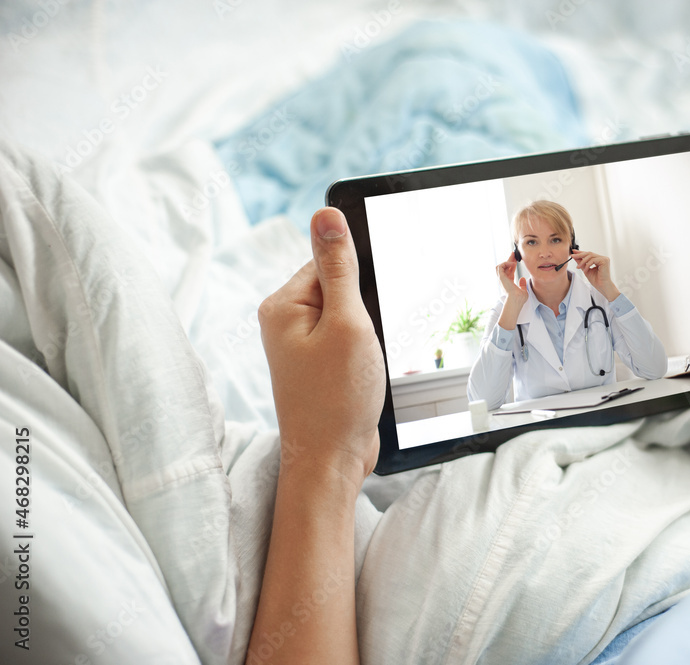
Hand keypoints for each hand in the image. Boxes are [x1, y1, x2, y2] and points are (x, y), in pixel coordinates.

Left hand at [258, 207, 384, 493]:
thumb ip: (339, 267)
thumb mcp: (347, 323)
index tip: (367, 311)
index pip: (329, 261)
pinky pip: (349, 339)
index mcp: (283, 304)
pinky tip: (367, 374)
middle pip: (340, 287)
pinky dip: (366, 351)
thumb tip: (326, 214)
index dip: (359, 282)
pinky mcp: (318, 364)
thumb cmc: (336, 398)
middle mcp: (286, 321)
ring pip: (350, 316)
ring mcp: (302, 345)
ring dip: (369, 334)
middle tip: (366, 344)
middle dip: (365, 311)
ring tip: (364, 364)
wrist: (331, 461)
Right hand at [497, 251, 528, 304]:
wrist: (516, 300)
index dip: (512, 265)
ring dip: (506, 261)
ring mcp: (502, 279)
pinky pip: (500, 266)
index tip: (516, 260)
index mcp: (508, 283)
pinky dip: (506, 263)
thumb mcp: (523, 290)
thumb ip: (522, 284)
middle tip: (514, 254)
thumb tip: (522, 278)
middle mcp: (504, 280)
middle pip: (505, 267)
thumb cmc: (519, 299)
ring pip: (500, 266)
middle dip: (509, 260)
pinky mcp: (501, 277)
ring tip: (513, 258)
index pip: (509, 271)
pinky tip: (512, 263)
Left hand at [572, 249, 619, 300]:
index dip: (581, 252)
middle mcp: (602, 258)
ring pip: (590, 256)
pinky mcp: (604, 261)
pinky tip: (585, 270)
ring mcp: (604, 259)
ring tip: (578, 267)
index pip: (589, 254)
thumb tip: (574, 256)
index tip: (573, 251)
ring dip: (582, 261)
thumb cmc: (596, 280)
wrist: (602, 286)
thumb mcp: (586, 270)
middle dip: (580, 254)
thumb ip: (581, 263)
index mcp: (599, 259)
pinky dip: (587, 265)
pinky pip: (593, 260)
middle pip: (589, 253)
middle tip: (573, 256)